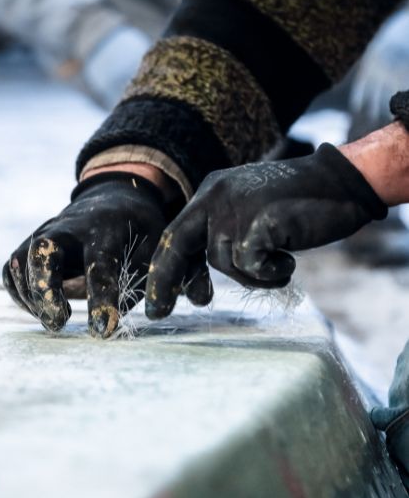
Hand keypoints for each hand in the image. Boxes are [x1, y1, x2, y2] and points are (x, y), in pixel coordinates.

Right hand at [3, 172, 167, 336]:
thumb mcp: (151, 249)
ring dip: (32, 297)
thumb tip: (115, 323)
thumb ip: (136, 283)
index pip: (99, 264)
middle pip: (43, 251)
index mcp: (106, 227)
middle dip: (45, 290)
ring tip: (55, 320)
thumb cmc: (136, 231)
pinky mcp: (30, 243)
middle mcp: (69, 226)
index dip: (100, 300)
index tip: (102, 330)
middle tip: (58, 323)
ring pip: (21, 261)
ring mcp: (45, 232)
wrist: (113, 197)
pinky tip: (41, 310)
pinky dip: (20, 295)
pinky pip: (11, 270)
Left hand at [145, 143, 387, 318]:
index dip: (166, 269)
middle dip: (164, 282)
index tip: (161, 298)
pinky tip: (289, 260)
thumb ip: (220, 237)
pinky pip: (250, 265)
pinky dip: (270, 273)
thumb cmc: (296, 207)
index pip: (176, 234)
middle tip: (156, 313)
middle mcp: (215, 196)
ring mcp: (235, 206)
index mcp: (209, 193)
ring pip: (223, 262)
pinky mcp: (258, 221)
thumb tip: (190, 283)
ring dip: (252, 275)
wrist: (341, 184)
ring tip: (279, 262)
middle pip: (177, 244)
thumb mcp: (246, 214)